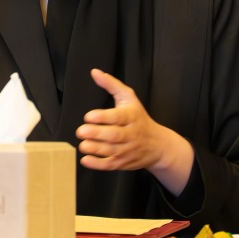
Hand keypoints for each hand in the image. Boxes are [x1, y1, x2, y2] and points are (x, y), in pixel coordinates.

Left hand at [75, 68, 193, 193]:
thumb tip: (94, 72)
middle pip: (114, 135)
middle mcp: (131, 134)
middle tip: (80, 131)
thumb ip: (111, 84)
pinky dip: (97, 164)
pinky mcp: (123, 162)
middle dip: (96, 134)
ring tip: (82, 144)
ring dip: (94, 148)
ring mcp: (128, 150)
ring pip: (111, 151)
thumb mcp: (129, 98)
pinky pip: (110, 165)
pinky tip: (85, 159)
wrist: (158, 145)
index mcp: (131, 116)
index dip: (102, 117)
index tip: (88, 116)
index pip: (118, 117)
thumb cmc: (138, 118)